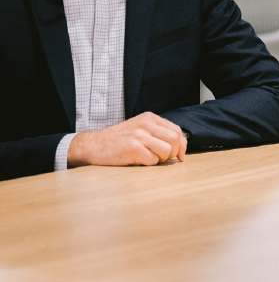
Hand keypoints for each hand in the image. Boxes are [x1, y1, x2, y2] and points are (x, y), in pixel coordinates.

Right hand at [67, 113, 187, 167]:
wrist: (94, 145)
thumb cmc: (119, 140)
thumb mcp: (140, 128)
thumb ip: (158, 133)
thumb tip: (182, 145)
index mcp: (149, 118)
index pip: (176, 130)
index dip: (182, 144)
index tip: (180, 155)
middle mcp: (146, 124)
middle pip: (175, 139)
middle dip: (174, 152)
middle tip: (165, 159)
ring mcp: (139, 136)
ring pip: (167, 150)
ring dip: (162, 159)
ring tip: (151, 159)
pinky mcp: (133, 148)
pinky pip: (153, 160)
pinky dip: (150, 164)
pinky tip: (139, 161)